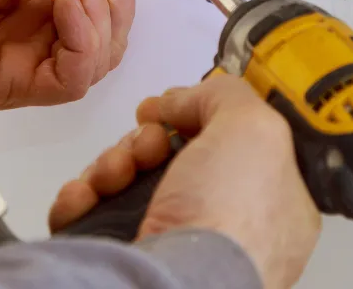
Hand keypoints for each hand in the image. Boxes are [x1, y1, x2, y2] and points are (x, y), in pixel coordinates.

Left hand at [0, 0, 134, 109]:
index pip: (100, 11)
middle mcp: (38, 42)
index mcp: (37, 10)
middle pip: (108, 40)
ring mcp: (28, 66)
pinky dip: (82, 41)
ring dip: (101, 16)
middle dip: (117, 0)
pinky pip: (69, 79)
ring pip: (97, 61)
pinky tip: (67, 6)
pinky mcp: (13, 86)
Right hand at [50, 75, 320, 288]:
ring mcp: (171, 246)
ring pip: (129, 180)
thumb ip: (226, 96)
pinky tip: (85, 195)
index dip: (197, 117)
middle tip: (147, 144)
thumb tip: (182, 99)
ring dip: (111, 162)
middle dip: (146, 139)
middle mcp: (222, 225)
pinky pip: (93, 212)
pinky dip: (82, 197)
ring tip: (113, 175)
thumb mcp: (254, 129)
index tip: (174, 105)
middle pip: (171, 156)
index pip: (231, 143)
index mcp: (270, 202)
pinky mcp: (124, 257)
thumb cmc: (229, 218)